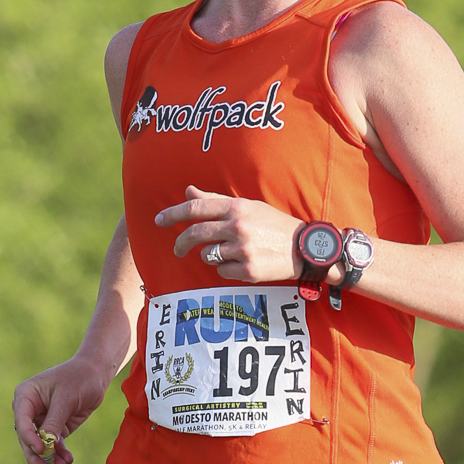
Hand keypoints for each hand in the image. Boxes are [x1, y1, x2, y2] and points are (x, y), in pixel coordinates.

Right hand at [12, 352, 109, 463]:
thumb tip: (45, 444)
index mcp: (26, 395)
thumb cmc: (79, 378)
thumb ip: (54, 421)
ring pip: (41, 444)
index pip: (21, 421)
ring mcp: (42, 419)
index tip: (41, 449)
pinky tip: (67, 461)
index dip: (29, 437)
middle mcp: (30, 409)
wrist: (96, 374)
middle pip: (28, 437)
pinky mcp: (56, 427)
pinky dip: (60, 453)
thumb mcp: (66, 398)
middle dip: (37, 455)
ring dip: (50, 458)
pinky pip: (54, 444)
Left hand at [154, 185, 301, 282]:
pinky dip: (226, 269)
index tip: (159, 220)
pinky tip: (242, 263)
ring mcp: (242, 249)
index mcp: (236, 208)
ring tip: (229, 253)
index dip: (173, 214)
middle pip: (195, 234)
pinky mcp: (248, 270)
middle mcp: (237, 227)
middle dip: (181, 243)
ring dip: (212, 256)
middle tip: (178, 249)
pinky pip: (222, 271)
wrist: (304, 248)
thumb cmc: (273, 225)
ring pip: (208, 256)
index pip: (196, 208)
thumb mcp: (248, 206)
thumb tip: (188, 191)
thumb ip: (217, 201)